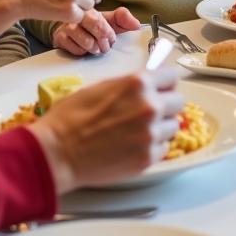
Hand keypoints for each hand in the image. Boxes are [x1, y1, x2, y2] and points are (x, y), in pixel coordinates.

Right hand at [31, 68, 182, 191]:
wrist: (58, 151)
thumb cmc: (71, 116)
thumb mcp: (102, 87)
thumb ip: (130, 87)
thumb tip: (146, 87)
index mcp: (137, 84)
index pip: (171, 77)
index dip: (164, 83)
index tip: (161, 88)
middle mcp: (150, 106)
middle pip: (177, 102)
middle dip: (165, 105)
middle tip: (148, 111)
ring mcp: (151, 134)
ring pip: (172, 126)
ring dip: (160, 127)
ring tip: (137, 131)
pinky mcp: (148, 158)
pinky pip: (163, 148)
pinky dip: (152, 147)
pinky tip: (133, 145)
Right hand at [52, 7, 139, 55]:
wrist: (71, 28)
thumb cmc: (93, 24)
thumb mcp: (111, 20)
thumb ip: (124, 18)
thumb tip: (136, 25)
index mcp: (91, 10)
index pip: (102, 25)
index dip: (109, 35)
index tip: (110, 37)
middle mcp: (78, 16)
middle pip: (95, 35)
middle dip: (103, 44)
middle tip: (103, 44)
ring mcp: (67, 27)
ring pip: (87, 44)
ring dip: (94, 49)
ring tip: (94, 46)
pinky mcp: (60, 38)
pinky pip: (77, 51)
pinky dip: (83, 52)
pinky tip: (82, 47)